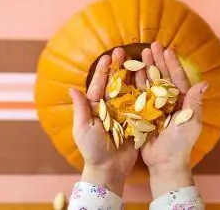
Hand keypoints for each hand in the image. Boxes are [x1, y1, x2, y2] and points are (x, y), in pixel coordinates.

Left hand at [69, 48, 138, 195]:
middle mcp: (109, 107)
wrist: (109, 168)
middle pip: (114, 83)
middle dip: (117, 67)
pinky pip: (139, 103)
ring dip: (131, 74)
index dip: (103, 71)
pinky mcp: (135, 120)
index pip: (99, 85)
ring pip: (127, 90)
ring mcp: (123, 112)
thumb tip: (72, 89)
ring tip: (136, 59)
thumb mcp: (83, 128)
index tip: (107, 56)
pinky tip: (147, 78)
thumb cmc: (92, 149)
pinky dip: (143, 90)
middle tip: (122, 51)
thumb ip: (80, 108)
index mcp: (95, 107)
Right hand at [135, 42, 207, 197]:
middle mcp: (168, 100)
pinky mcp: (143, 112)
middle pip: (162, 76)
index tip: (168, 50)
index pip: (178, 78)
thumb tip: (204, 82)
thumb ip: (195, 102)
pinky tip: (132, 71)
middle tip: (151, 45)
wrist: (164, 160)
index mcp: (182, 101)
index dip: (173, 64)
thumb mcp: (190, 121)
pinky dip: (136, 82)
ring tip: (141, 53)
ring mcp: (155, 105)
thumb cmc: (180, 143)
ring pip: (150, 82)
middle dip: (157, 61)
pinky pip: (139, 94)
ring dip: (146, 68)